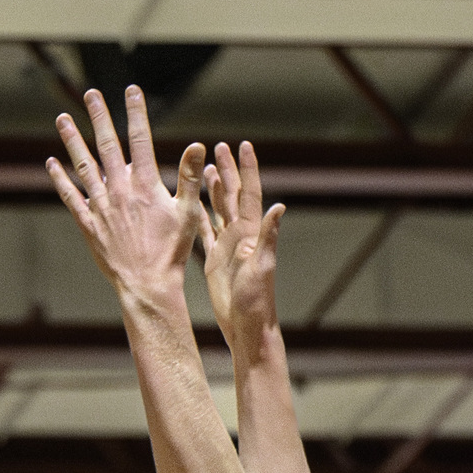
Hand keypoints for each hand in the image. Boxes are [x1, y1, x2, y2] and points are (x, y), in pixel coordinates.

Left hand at [47, 85, 204, 305]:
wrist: (147, 285)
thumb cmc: (170, 252)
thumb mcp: (187, 213)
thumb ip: (189, 177)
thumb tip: (197, 145)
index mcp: (146, 185)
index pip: (140, 139)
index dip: (136, 112)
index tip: (132, 91)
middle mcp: (120, 191)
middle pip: (107, 145)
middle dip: (99, 116)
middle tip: (91, 93)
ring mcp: (101, 207)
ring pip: (84, 166)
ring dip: (72, 140)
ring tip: (62, 119)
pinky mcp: (88, 225)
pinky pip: (70, 197)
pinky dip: (60, 179)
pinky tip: (52, 162)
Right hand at [201, 141, 285, 352]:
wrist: (247, 326)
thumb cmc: (257, 301)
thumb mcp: (262, 267)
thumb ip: (268, 237)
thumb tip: (279, 207)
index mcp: (250, 233)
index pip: (249, 194)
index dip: (248, 169)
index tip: (243, 145)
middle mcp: (239, 236)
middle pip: (232, 195)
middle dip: (227, 171)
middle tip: (220, 147)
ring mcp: (226, 247)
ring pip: (218, 210)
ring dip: (213, 189)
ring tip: (207, 168)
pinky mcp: (214, 260)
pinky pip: (205, 232)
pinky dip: (200, 215)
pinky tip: (193, 203)